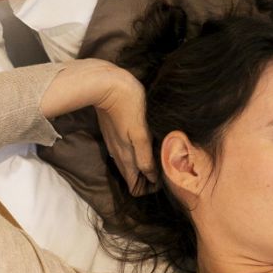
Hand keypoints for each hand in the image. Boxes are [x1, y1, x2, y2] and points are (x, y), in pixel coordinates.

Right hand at [94, 66, 158, 196]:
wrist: (106, 83)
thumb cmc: (128, 105)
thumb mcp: (141, 134)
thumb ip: (145, 157)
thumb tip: (151, 178)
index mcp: (126, 158)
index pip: (135, 188)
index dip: (149, 188)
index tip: (164, 177)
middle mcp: (118, 155)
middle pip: (133, 178)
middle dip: (149, 179)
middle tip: (166, 167)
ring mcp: (114, 144)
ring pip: (130, 165)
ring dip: (144, 166)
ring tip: (160, 155)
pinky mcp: (114, 133)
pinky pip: (127, 152)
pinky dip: (138, 154)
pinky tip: (149, 143)